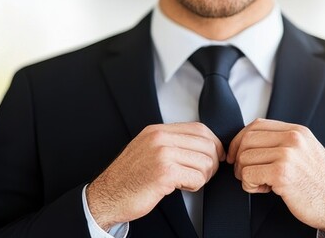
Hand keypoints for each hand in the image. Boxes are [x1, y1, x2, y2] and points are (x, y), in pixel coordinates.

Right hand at [87, 123, 223, 229]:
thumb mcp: (148, 150)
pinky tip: (181, 187)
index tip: (216, 156)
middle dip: (211, 163)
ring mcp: (162, 154)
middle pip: (206, 144)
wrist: (107, 196)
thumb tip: (203, 145)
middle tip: (202, 174)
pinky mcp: (164, 173)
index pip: (199, 128)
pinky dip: (194, 186)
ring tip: (187, 181)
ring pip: (205, 162)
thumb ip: (171, 143)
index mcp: (157, 131)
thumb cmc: (128, 179)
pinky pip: (197, 177)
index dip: (214, 144)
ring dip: (202, 176)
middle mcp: (159, 138)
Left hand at [229, 119, 324, 235]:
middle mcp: (293, 138)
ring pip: (244, 158)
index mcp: (297, 131)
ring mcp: (288, 155)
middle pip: (247, 139)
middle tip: (247, 174)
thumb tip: (251, 139)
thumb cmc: (319, 182)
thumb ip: (284, 141)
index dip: (240, 140)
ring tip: (262, 183)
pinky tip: (265, 189)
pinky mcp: (282, 174)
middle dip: (239, 159)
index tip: (236, 155)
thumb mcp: (306, 151)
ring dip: (246, 175)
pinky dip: (250, 185)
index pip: (256, 125)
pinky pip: (248, 175)